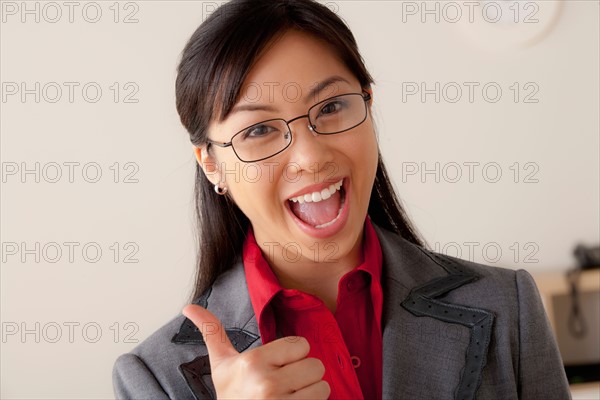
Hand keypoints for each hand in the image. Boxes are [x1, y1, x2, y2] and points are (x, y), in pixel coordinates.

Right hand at [182, 304, 329, 398]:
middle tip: (287, 384)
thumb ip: (212, 333)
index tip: (279, 366)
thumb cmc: (232, 397)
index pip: (301, 344)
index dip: (293, 355)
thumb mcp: (221, 366)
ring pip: (322, 386)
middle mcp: (267, 384)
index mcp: (252, 363)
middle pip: (315, 365)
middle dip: (305, 375)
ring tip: (291, 397)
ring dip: (312, 393)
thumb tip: (189, 307)